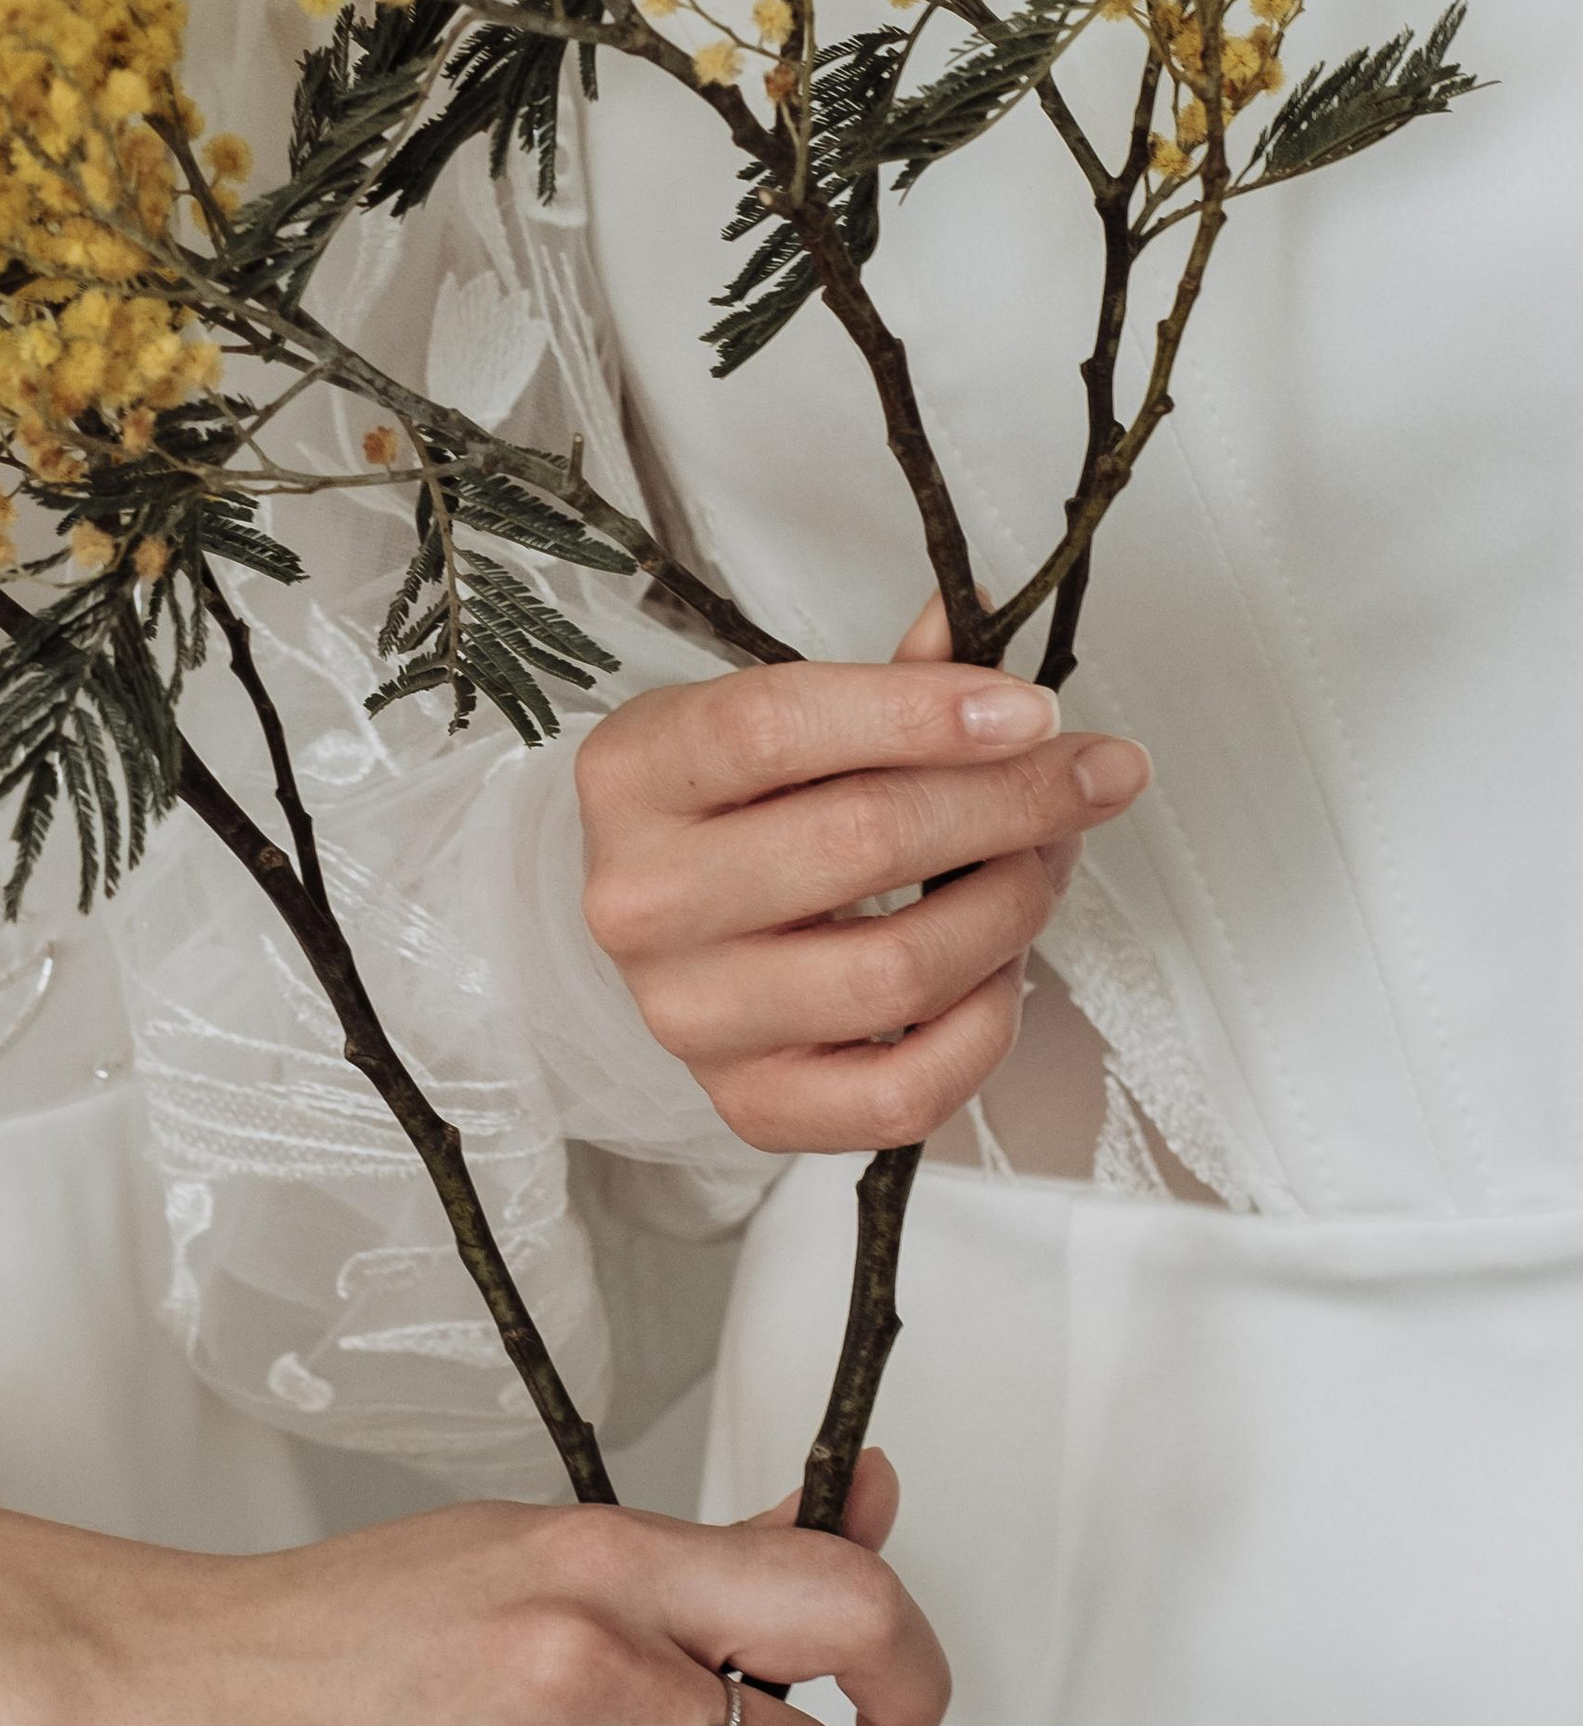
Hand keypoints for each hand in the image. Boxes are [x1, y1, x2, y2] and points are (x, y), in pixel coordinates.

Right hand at [573, 601, 1150, 1150]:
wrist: (663, 932)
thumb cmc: (733, 813)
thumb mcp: (772, 719)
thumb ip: (885, 680)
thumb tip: (980, 620)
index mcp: (634, 774)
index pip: (775, 727)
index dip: (920, 713)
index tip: (1034, 710)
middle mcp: (642, 901)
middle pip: (861, 841)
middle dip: (1011, 801)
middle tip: (1091, 777)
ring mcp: (691, 1017)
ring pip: (901, 969)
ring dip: (1012, 907)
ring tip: (1040, 866)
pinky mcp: (750, 1105)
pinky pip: (908, 1089)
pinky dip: (987, 1026)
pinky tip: (997, 971)